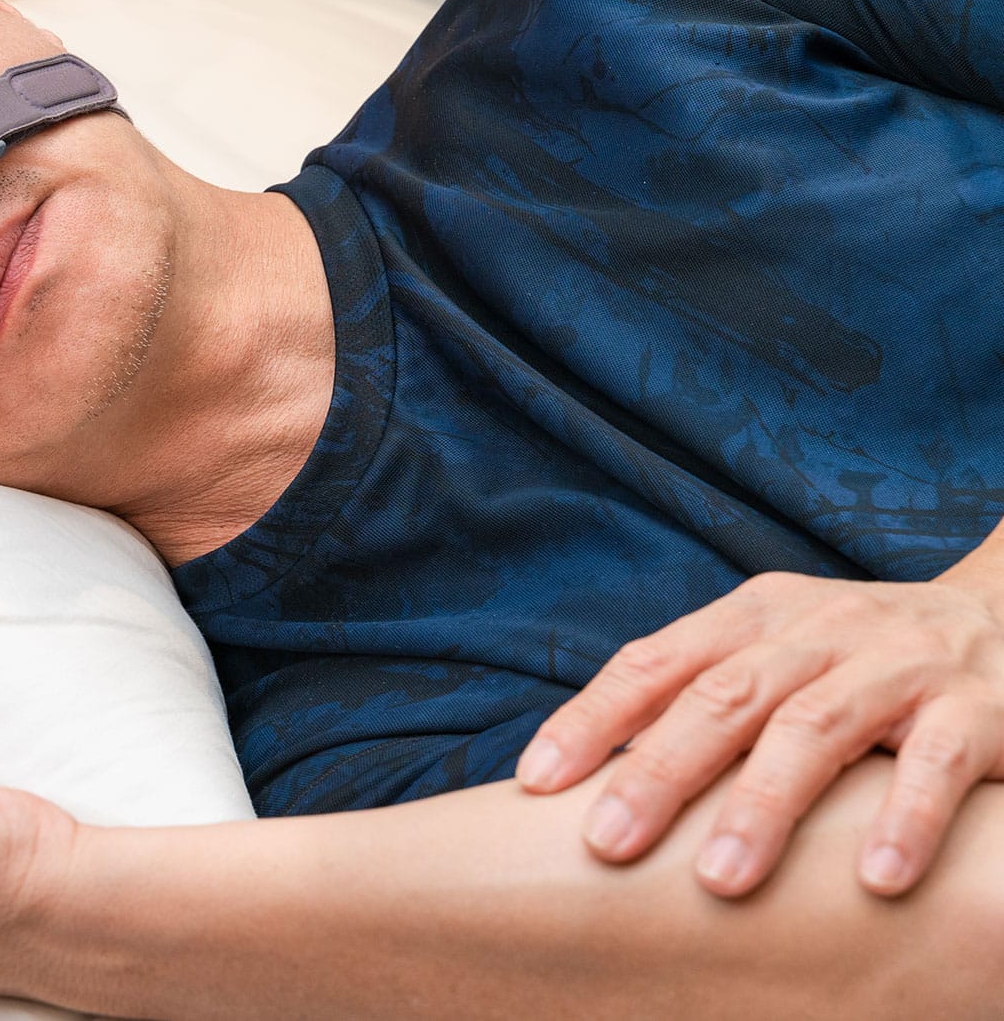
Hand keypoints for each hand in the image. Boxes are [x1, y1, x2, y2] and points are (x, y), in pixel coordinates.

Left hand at [515, 569, 1003, 897]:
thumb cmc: (859, 658)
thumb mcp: (778, 652)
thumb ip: (700, 695)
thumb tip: (593, 772)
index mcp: (755, 614)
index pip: (655, 661)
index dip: (592, 718)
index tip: (536, 780)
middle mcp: (819, 630)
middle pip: (722, 699)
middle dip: (658, 773)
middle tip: (607, 844)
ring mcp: (899, 665)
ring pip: (815, 730)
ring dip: (763, 807)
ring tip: (721, 882)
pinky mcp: (978, 710)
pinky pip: (935, 765)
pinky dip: (904, 819)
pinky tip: (874, 879)